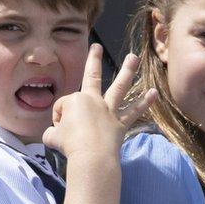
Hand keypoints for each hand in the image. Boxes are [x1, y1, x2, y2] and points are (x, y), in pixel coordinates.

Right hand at [42, 45, 156, 158]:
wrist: (90, 156)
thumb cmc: (69, 145)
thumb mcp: (51, 137)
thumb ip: (52, 133)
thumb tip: (52, 134)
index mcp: (74, 100)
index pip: (63, 106)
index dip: (58, 119)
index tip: (59, 131)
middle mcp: (93, 100)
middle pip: (92, 77)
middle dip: (93, 60)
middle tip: (97, 47)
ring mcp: (109, 110)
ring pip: (119, 86)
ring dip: (127, 71)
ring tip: (134, 57)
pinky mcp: (121, 122)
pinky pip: (135, 111)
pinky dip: (144, 102)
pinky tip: (153, 93)